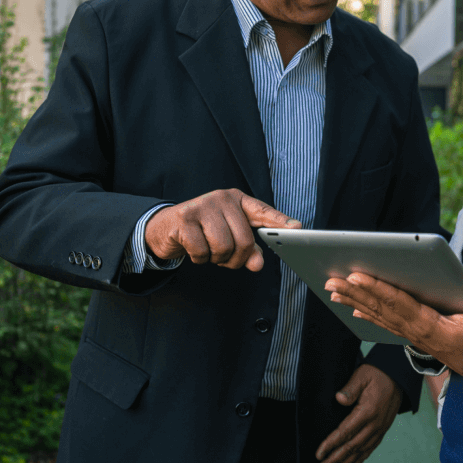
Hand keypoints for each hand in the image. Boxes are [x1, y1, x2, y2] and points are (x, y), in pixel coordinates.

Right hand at [144, 188, 299, 270]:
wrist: (165, 229)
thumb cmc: (202, 232)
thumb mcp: (227, 238)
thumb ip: (247, 250)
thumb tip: (258, 264)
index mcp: (236, 200)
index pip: (262, 211)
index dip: (279, 221)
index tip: (297, 228)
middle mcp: (221, 199)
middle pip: (244, 240)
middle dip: (236, 258)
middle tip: (224, 258)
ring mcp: (202, 206)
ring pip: (224, 247)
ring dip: (217, 259)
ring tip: (209, 251)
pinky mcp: (184, 219)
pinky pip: (203, 251)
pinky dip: (199, 258)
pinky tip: (194, 249)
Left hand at [315, 364, 401, 462]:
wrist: (399, 375)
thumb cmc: (377, 373)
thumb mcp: (362, 375)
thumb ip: (350, 388)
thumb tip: (339, 399)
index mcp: (367, 411)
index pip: (345, 432)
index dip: (330, 444)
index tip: (319, 455)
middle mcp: (374, 424)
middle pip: (351, 446)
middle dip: (334, 460)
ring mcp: (380, 428)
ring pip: (360, 451)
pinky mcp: (383, 429)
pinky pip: (371, 447)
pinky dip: (361, 459)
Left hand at [327, 272, 462, 394]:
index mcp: (429, 325)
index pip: (397, 302)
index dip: (376, 288)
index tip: (356, 276)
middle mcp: (415, 330)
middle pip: (379, 308)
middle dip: (354, 293)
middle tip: (331, 281)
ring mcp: (412, 335)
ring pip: (378, 316)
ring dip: (355, 302)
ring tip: (334, 291)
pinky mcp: (413, 337)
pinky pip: (385, 324)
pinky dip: (368, 314)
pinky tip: (354, 309)